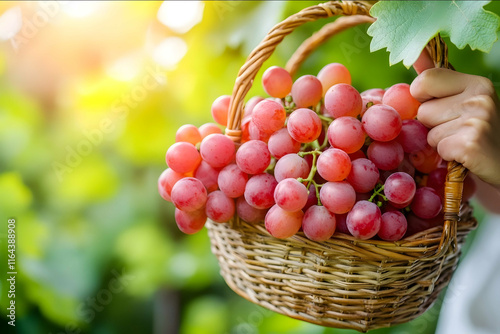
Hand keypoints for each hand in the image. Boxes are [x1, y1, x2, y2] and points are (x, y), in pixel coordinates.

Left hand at [410, 67, 499, 187]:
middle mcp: (479, 97)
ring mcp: (477, 120)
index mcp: (476, 83)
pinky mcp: (472, 144)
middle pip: (423, 110)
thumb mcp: (464, 100)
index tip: (441, 106)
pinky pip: (438, 148)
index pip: (425, 80)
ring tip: (462, 141)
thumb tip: (416, 54)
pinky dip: (448, 155)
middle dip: (432, 125)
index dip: (422, 98)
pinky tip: (466, 154)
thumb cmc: (479, 132)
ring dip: (440, 141)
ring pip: (428, 132)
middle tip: (457, 130)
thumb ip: (439, 81)